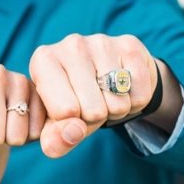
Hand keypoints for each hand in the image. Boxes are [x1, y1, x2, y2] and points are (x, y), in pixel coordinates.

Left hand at [28, 33, 160, 157]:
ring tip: (107, 95)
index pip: (64, 112)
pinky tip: (124, 88)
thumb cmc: (76, 102)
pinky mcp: (130, 46)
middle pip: (93, 110)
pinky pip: (140, 96)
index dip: (73, 123)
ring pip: (118, 104)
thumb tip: (73, 133)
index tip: (70, 111)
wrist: (109, 78)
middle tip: (92, 103)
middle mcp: (70, 45)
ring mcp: (101, 42)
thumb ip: (54, 141)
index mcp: (43, 60)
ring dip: (116, 110)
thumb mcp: (57, 126)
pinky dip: (136, 102)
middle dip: (96, 118)